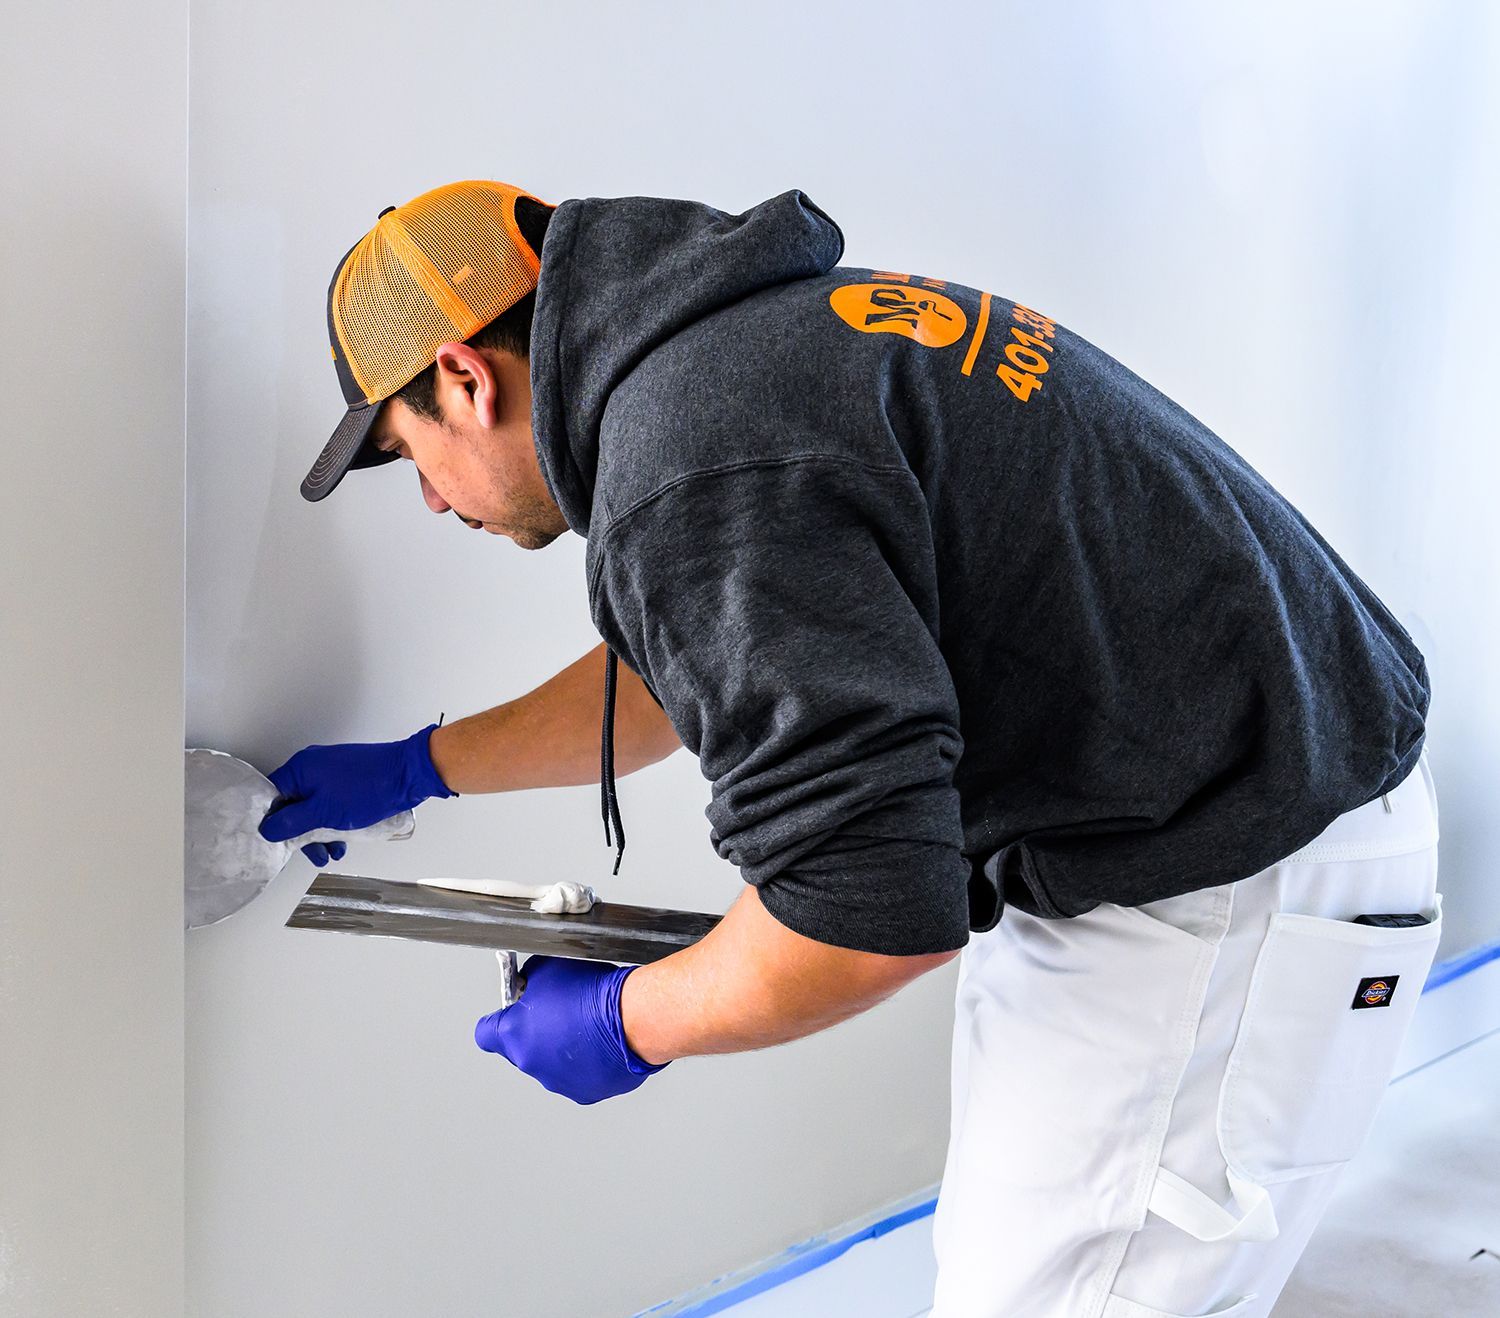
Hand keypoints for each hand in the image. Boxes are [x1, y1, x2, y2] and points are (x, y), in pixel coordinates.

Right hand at [258, 722, 455, 864]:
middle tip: (312, 853)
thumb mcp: (323, 813)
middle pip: (293, 805)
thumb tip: (267, 829)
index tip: (276, 842)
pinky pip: (330, 805)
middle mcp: (312, 767)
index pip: (271, 796)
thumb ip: (292, 823)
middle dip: (302, 834)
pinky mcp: (347, 780)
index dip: (271, 821)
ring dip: (320, 833)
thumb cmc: (370, 788)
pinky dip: (334, 823)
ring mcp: (331, 773)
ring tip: (332, 852)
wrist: (409, 774)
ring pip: (313, 808)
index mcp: (300, 768)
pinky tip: (343, 842)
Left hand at [474, 957, 668, 1103]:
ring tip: (588, 1026)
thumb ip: (531, 980)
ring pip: (552, 1065)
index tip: (513, 1011)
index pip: (486, 1034)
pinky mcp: (588, 1092)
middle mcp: (532, 1064)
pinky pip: (581, 1075)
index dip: (498, 1020)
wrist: (633, 1017)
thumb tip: (531, 985)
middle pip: (521, 1049)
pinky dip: (589, 1062)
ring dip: (563, 1049)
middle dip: (536, 1032)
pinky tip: (603, 1042)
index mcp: (514, 1035)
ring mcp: (560, 1083)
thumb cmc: (592, 992)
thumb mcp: (548, 967)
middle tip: (561, 1011)